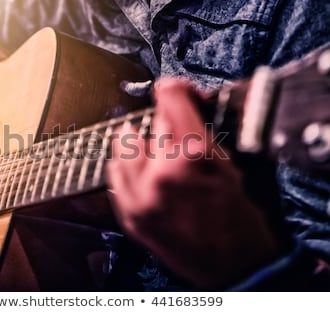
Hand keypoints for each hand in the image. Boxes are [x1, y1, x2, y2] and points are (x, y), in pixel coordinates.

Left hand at [106, 78, 278, 288]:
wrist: (230, 264)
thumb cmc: (236, 217)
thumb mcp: (228, 163)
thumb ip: (198, 131)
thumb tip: (179, 105)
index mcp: (194, 155)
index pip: (170, 98)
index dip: (174, 88)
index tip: (173, 90)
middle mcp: (162, 172)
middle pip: (150, 122)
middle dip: (164, 121)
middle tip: (173, 130)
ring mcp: (141, 195)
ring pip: (124, 145)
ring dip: (138, 141)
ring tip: (149, 147)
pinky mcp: (129, 213)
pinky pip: (114, 174)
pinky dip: (125, 166)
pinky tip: (137, 169)